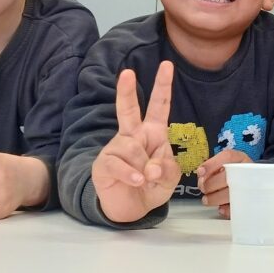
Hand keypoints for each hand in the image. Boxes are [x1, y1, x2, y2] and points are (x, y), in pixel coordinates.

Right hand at [92, 63, 179, 222]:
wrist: (131, 208)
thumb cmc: (152, 185)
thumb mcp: (170, 177)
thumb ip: (167, 168)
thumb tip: (151, 168)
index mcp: (153, 132)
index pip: (159, 106)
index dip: (163, 86)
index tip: (167, 65)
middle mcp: (133, 135)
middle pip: (128, 110)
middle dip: (127, 91)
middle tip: (127, 73)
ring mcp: (116, 148)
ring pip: (132, 149)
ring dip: (144, 168)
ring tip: (145, 179)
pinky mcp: (104, 164)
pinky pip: (119, 165)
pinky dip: (131, 175)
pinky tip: (137, 181)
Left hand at [196, 149, 251, 218]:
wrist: (251, 182)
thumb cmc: (233, 173)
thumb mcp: (224, 163)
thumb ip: (212, 167)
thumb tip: (201, 173)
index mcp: (240, 158)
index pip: (228, 157)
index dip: (212, 164)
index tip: (200, 172)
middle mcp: (246, 171)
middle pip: (227, 177)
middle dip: (210, 184)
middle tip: (203, 188)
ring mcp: (249, 187)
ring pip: (230, 194)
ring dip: (214, 198)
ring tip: (207, 199)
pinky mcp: (248, 202)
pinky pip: (236, 208)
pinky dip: (226, 210)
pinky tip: (221, 208)